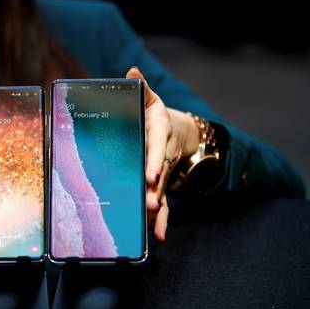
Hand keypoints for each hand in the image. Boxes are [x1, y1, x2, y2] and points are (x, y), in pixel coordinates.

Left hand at [126, 67, 199, 241]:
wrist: (178, 131)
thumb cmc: (154, 114)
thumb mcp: (149, 99)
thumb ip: (141, 88)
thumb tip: (131, 71)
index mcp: (159, 133)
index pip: (157, 147)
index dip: (155, 161)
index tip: (151, 174)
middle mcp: (164, 155)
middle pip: (159, 174)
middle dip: (155, 190)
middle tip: (149, 204)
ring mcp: (164, 172)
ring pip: (162, 191)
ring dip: (158, 208)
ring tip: (153, 222)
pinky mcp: (161, 185)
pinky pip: (163, 204)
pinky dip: (161, 221)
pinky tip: (157, 237)